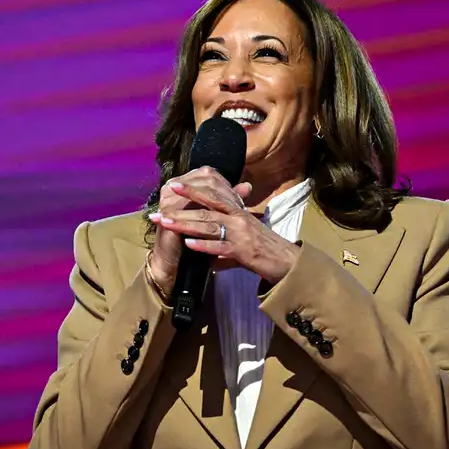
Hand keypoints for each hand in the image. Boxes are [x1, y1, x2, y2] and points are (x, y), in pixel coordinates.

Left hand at [149, 169, 300, 284]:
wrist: (289, 264)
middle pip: (206, 210)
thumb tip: (208, 251)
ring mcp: (241, 234)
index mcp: (239, 212)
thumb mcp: (245, 237)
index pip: (213, 195)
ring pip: (209, 226)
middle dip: (180, 208)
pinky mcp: (244, 252)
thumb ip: (225, 240)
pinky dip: (204, 245)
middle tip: (159, 208)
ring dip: (185, 224)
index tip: (173, 184)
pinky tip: (188, 244)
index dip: (193, 189)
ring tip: (166, 222)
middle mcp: (239, 218)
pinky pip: (221, 247)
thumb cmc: (267, 250)